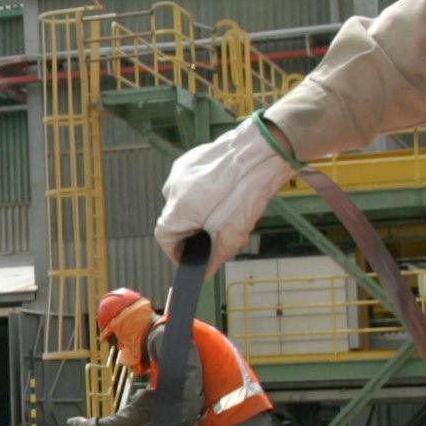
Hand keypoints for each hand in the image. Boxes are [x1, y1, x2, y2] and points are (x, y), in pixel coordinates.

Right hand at [155, 113, 296, 259]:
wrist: (260, 153)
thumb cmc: (245, 190)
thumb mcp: (231, 235)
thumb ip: (214, 258)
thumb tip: (204, 272)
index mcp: (176, 210)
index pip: (164, 238)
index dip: (178, 252)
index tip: (191, 257)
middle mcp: (172, 190)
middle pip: (176, 219)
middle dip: (193, 230)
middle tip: (216, 233)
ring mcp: (180, 171)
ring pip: (184, 200)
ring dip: (199, 210)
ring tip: (225, 209)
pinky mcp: (191, 159)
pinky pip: (192, 183)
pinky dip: (204, 191)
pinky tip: (224, 191)